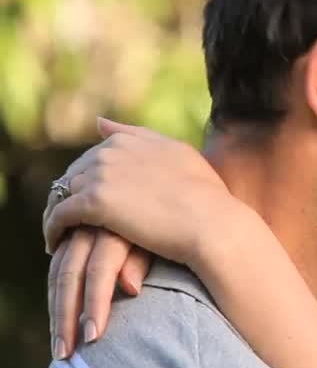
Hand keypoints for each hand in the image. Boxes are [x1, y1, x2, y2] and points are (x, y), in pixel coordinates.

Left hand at [43, 118, 241, 348]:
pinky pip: (59, 215)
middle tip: (69, 221)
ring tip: (60, 234)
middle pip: (74, 173)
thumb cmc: (206, 195)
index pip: (94, 156)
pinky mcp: (94, 202)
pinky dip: (52, 230)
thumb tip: (99, 123)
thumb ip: (141, 137)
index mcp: (131, 140)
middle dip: (69, 196)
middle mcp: (112, 151)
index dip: (90, 179)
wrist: (212, 222)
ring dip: (57, 213)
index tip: (91, 199)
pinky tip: (54, 245)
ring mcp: (101, 175)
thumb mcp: (178, 154)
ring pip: (61, 193)